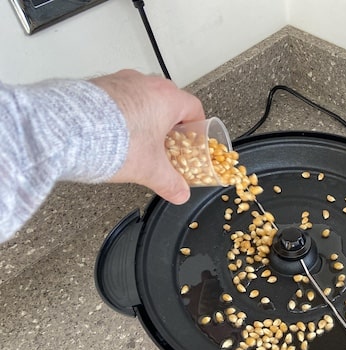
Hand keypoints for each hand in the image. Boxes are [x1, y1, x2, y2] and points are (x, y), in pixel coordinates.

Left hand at [91, 69, 204, 203]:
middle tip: (165, 142)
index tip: (192, 136)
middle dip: (168, 122)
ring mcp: (120, 81)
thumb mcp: (150, 170)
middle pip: (168, 101)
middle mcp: (145, 84)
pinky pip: (117, 97)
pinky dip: (120, 112)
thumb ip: (170, 183)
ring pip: (141, 97)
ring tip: (137, 139)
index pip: (193, 107)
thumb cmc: (114, 140)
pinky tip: (114, 133)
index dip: (196, 125)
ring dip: (143, 116)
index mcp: (167, 99)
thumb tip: (179, 193)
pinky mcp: (98, 85)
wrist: (70, 129)